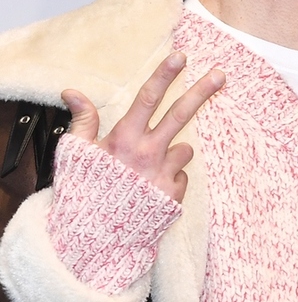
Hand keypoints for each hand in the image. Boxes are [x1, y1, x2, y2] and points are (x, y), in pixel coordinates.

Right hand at [61, 52, 224, 202]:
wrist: (93, 243)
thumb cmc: (84, 196)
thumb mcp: (76, 156)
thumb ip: (82, 120)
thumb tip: (73, 91)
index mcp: (123, 140)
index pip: (147, 99)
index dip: (164, 75)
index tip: (180, 57)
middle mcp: (147, 154)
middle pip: (180, 115)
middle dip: (202, 92)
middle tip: (220, 75)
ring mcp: (163, 175)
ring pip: (184, 148)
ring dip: (174, 153)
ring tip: (150, 170)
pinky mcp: (173, 196)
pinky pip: (182, 176)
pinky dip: (171, 178)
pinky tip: (152, 189)